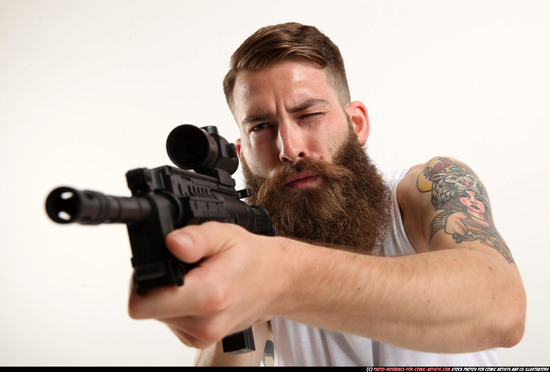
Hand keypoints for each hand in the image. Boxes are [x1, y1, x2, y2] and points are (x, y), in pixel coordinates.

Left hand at [128, 222, 278, 348]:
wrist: (276, 281)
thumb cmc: (251, 257)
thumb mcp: (224, 234)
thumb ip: (195, 238)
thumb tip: (171, 243)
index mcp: (208, 296)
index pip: (143, 304)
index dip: (140, 281)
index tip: (157, 265)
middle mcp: (205, 324)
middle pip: (149, 309)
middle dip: (157, 286)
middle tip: (182, 267)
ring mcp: (202, 337)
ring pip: (159, 316)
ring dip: (169, 296)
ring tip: (196, 279)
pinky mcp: (199, 340)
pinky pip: (172, 322)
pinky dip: (179, 306)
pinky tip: (199, 292)